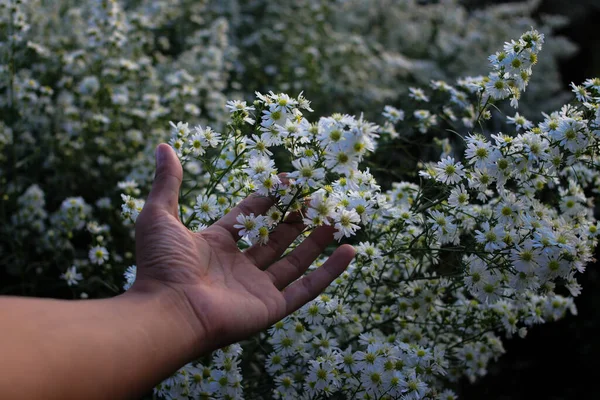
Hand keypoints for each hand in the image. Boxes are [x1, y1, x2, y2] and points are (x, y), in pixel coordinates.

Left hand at [132, 144, 354, 353]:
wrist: (166, 312)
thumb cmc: (161, 265)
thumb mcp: (160, 215)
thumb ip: (168, 181)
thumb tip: (162, 146)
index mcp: (216, 245)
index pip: (250, 216)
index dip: (269, 198)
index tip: (290, 180)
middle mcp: (239, 267)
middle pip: (276, 238)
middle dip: (297, 218)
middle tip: (318, 198)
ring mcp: (257, 288)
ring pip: (295, 261)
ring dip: (317, 241)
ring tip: (336, 220)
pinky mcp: (272, 308)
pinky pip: (307, 289)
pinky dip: (329, 272)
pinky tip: (350, 252)